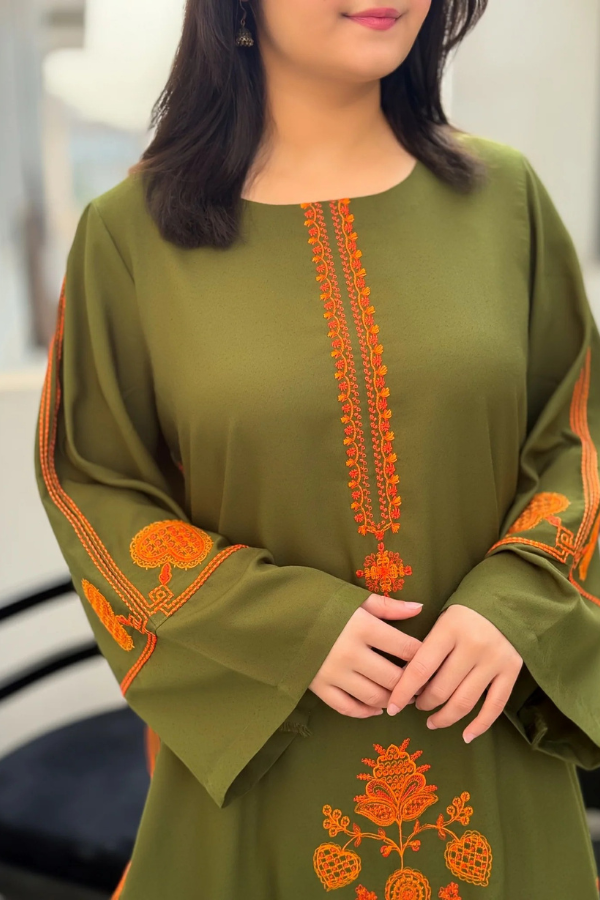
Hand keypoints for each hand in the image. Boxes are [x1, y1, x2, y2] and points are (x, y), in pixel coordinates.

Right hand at [309, 593, 422, 716]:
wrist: (276, 614)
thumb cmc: (318, 601)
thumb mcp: (353, 597)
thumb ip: (387, 606)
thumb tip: (419, 608)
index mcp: (362, 627)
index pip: (406, 648)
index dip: (423, 656)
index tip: (431, 660)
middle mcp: (350, 653)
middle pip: (394, 678)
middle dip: (412, 684)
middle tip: (421, 685)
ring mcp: (334, 673)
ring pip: (374, 696)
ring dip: (392, 700)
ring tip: (401, 696)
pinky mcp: (319, 687)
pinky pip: (347, 708)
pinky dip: (365, 712)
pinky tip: (376, 708)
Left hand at [386, 604, 522, 741]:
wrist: (505, 601)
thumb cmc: (464, 614)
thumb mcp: (441, 619)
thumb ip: (426, 647)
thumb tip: (407, 684)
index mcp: (449, 629)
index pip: (420, 668)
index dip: (403, 692)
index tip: (392, 707)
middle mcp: (473, 645)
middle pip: (442, 689)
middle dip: (424, 703)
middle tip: (417, 706)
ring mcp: (494, 660)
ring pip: (465, 701)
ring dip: (445, 717)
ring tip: (432, 721)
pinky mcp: (512, 671)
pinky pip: (495, 706)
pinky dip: (480, 725)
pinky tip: (466, 735)